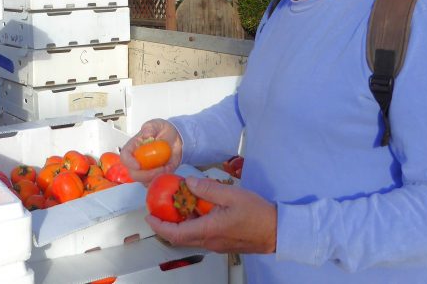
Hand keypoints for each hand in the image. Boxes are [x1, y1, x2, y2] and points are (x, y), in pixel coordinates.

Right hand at [121, 119, 182, 183]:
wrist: (177, 139)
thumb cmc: (163, 130)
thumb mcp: (157, 124)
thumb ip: (151, 127)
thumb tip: (146, 134)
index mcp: (134, 147)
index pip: (124, 156)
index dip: (128, 162)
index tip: (138, 165)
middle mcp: (137, 160)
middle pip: (133, 174)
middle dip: (146, 175)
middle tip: (161, 168)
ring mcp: (145, 170)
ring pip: (144, 181)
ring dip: (155, 177)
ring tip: (167, 167)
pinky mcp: (155, 175)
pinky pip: (154, 183)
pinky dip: (162, 179)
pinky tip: (169, 168)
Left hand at [146, 177, 276, 253]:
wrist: (277, 231)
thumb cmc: (257, 214)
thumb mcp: (232, 195)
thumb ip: (208, 188)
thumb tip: (189, 182)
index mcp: (208, 230)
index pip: (175, 233)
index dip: (159, 226)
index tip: (149, 216)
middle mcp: (209, 240)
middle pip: (180, 237)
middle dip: (166, 224)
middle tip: (160, 209)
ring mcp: (216, 243)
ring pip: (191, 236)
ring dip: (181, 224)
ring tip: (178, 206)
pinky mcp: (223, 242)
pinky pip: (202, 235)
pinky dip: (194, 224)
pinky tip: (198, 210)